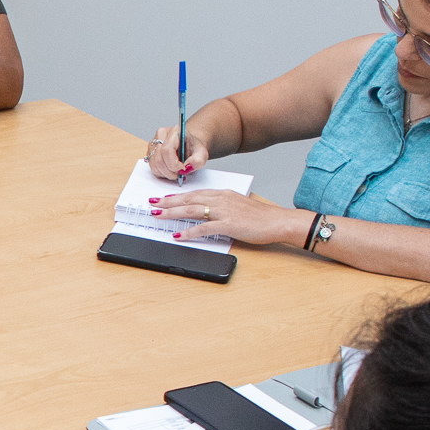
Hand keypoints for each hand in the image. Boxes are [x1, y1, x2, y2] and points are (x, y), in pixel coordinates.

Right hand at [146, 126, 208, 179]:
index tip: (182, 169)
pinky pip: (152, 167)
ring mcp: (153, 143)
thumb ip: (197, 161)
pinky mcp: (150, 152)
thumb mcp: (202, 153)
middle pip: (159, 159)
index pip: (167, 150)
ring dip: (166, 173)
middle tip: (180, 175)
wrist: (189, 145)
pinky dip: (161, 173)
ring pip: (154, 165)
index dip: (174, 164)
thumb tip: (187, 167)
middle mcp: (161, 135)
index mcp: (174, 131)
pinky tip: (170, 170)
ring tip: (176, 172)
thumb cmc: (193, 147)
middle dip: (170, 171)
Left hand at [150, 186, 302, 246]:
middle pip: (189, 199)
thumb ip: (221, 208)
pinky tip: (177, 235)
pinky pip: (203, 228)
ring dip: (172, 213)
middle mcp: (221, 199)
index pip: (194, 193)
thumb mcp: (238, 207)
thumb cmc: (260, 217)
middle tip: (152, 204)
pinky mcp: (228, 224)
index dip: (176, 196)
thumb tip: (206, 215)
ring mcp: (224, 211)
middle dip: (168, 202)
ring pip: (192, 210)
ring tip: (158, 215)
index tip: (163, 198)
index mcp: (223, 194)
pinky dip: (188, 232)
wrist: (278, 221)